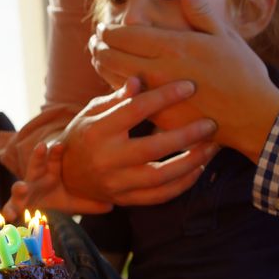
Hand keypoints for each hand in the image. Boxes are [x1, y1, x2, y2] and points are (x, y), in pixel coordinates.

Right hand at [2, 142, 112, 219]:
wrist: (37, 215)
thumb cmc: (56, 202)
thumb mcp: (73, 201)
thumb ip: (90, 203)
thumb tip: (112, 204)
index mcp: (50, 173)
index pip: (53, 159)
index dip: (55, 152)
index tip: (58, 144)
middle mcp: (35, 179)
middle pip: (35, 165)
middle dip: (37, 157)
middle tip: (41, 147)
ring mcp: (23, 193)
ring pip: (19, 187)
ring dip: (19, 186)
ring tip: (21, 187)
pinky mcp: (14, 207)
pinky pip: (10, 208)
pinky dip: (8, 212)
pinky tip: (7, 217)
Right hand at [56, 77, 218, 205]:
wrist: (66, 176)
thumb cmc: (84, 135)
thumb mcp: (92, 111)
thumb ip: (117, 98)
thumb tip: (139, 78)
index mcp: (98, 131)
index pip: (135, 110)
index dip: (164, 97)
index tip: (189, 86)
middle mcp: (107, 159)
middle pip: (153, 147)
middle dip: (187, 134)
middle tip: (211, 123)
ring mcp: (117, 183)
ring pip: (161, 176)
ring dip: (192, 162)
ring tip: (212, 147)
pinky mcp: (126, 200)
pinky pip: (160, 196)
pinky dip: (183, 184)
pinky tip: (199, 168)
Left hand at [92, 0, 278, 160]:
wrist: (254, 117)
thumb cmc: (244, 74)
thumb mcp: (226, 36)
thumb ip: (200, 11)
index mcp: (175, 46)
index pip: (127, 34)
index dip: (109, 30)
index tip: (102, 27)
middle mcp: (161, 69)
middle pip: (112, 56)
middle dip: (98, 47)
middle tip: (94, 42)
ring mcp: (157, 95)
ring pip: (115, 79)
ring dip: (101, 66)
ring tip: (97, 58)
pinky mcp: (159, 117)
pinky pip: (128, 100)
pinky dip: (115, 88)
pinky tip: (115, 83)